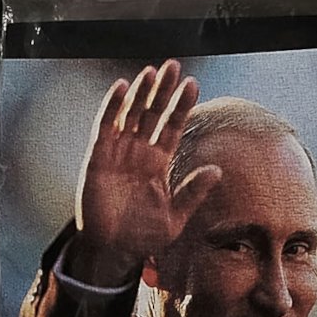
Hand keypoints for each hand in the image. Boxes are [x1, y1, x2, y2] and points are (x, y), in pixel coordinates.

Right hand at [67, 60, 217, 288]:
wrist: (112, 251)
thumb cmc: (143, 236)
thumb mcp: (175, 217)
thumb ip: (193, 193)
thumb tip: (218, 170)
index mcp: (159, 163)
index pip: (172, 127)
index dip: (181, 106)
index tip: (193, 84)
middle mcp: (139, 152)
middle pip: (153, 113)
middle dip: (163, 91)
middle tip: (174, 66)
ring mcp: (118, 152)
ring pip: (130, 114)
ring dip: (140, 93)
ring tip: (152, 72)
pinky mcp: (97, 157)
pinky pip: (105, 126)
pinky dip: (112, 106)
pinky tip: (122, 87)